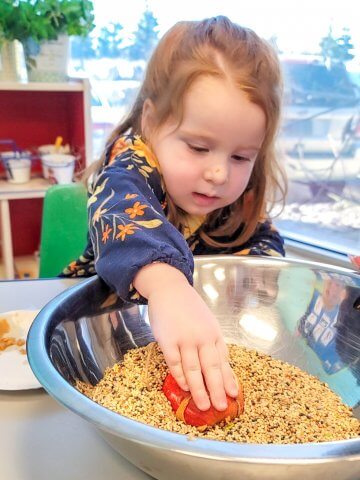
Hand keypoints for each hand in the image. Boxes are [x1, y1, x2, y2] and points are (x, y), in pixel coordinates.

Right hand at [134, 263, 237, 410]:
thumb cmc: (189, 308)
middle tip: (221, 407)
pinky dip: (180, 376)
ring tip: (205, 406)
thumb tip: (220, 367)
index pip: (223, 361)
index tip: (233, 395)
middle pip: (212, 368)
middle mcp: (202, 337)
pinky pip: (174, 362)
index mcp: (214, 334)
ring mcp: (185, 339)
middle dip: (217, 389)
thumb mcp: (207, 322)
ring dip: (200, 389)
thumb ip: (212, 343)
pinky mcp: (168, 340)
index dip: (228, 379)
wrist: (170, 289)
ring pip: (194, 369)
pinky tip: (184, 387)